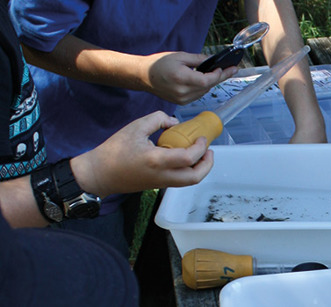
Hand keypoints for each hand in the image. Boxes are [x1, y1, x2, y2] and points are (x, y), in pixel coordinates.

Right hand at [71, 111, 213, 196]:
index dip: (200, 148)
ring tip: (200, 154)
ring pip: (189, 182)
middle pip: (195, 177)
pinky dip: (188, 171)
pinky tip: (185, 157)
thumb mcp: (135, 127)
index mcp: (156, 160)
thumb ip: (158, 120)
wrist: (98, 174)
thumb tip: (175, 123)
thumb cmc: (114, 151)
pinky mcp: (157, 186)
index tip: (202, 138)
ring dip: (200, 169)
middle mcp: (162, 175)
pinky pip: (180, 181)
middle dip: (207, 164)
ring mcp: (160, 183)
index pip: (188, 158)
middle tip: (209, 151)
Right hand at [142, 52, 238, 104]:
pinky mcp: (181, 102)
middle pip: (207, 87)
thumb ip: (198, 59)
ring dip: (211, 83)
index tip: (227, 68)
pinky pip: (197, 95)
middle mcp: (182, 91)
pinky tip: (204, 80)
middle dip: (219, 77)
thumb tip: (214, 60)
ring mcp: (181, 99)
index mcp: (181, 78)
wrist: (143, 76)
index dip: (218, 75)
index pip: (206, 81)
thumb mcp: (180, 56)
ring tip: (219, 73)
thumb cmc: (159, 64)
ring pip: (204, 92)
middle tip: (232, 70)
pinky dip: (202, 88)